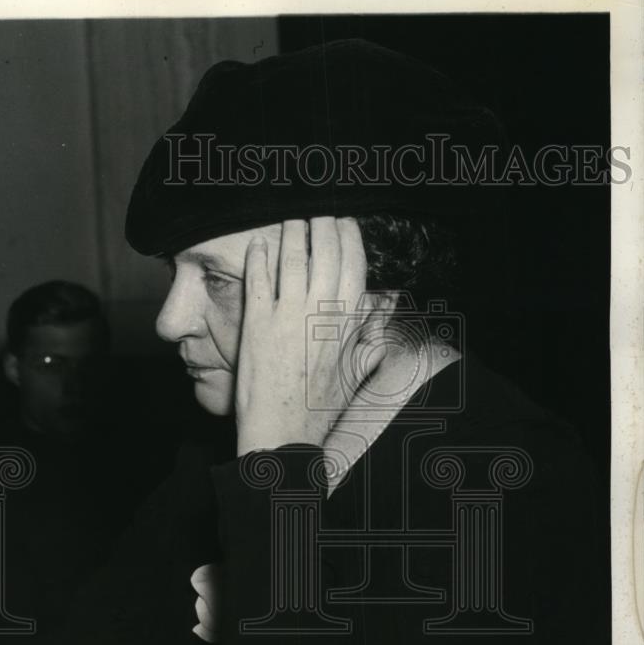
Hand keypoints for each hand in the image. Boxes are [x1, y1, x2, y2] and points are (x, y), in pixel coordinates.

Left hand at [236, 217, 386, 454]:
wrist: (282, 432)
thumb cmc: (319, 409)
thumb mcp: (356, 374)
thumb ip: (372, 340)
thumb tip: (386, 313)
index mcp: (348, 323)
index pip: (354, 265)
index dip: (349, 238)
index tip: (344, 223)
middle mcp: (320, 312)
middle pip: (325, 252)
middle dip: (322, 224)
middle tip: (317, 212)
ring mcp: (287, 315)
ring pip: (293, 258)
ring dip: (292, 233)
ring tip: (291, 220)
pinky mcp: (257, 322)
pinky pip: (258, 278)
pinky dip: (260, 257)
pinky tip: (260, 245)